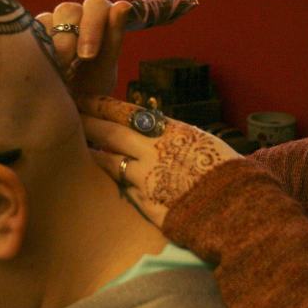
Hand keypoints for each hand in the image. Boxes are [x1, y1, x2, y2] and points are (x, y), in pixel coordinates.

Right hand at [36, 0, 130, 95]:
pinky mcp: (33, 33)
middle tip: (68, 65)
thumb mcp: (104, 69)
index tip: (88, 56)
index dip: (92, 26)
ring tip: (57, 71)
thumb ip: (113, 37)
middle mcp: (76, 16)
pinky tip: (44, 67)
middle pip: (69, 9)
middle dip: (70, 38)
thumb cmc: (90, 88)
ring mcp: (53, 23)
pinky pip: (31, 32)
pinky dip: (38, 49)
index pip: (96, 5)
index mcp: (99, 20)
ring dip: (53, 46)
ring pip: (49, 18)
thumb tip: (123, 4)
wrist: (65, 108)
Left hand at [78, 95, 241, 226]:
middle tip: (67, 117)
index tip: (83, 99)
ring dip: (94, 154)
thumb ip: (172, 135)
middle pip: (110, 134)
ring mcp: (147, 180)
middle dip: (86, 124)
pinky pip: (124, 191)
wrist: (240, 209)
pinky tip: (102, 181)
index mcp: (170, 131)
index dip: (101, 105)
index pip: (127, 113)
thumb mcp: (201, 142)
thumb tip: (151, 129)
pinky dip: (114, 183)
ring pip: (109, 163)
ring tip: (80, 148)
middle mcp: (153, 152)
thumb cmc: (228, 172)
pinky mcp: (146, 206)